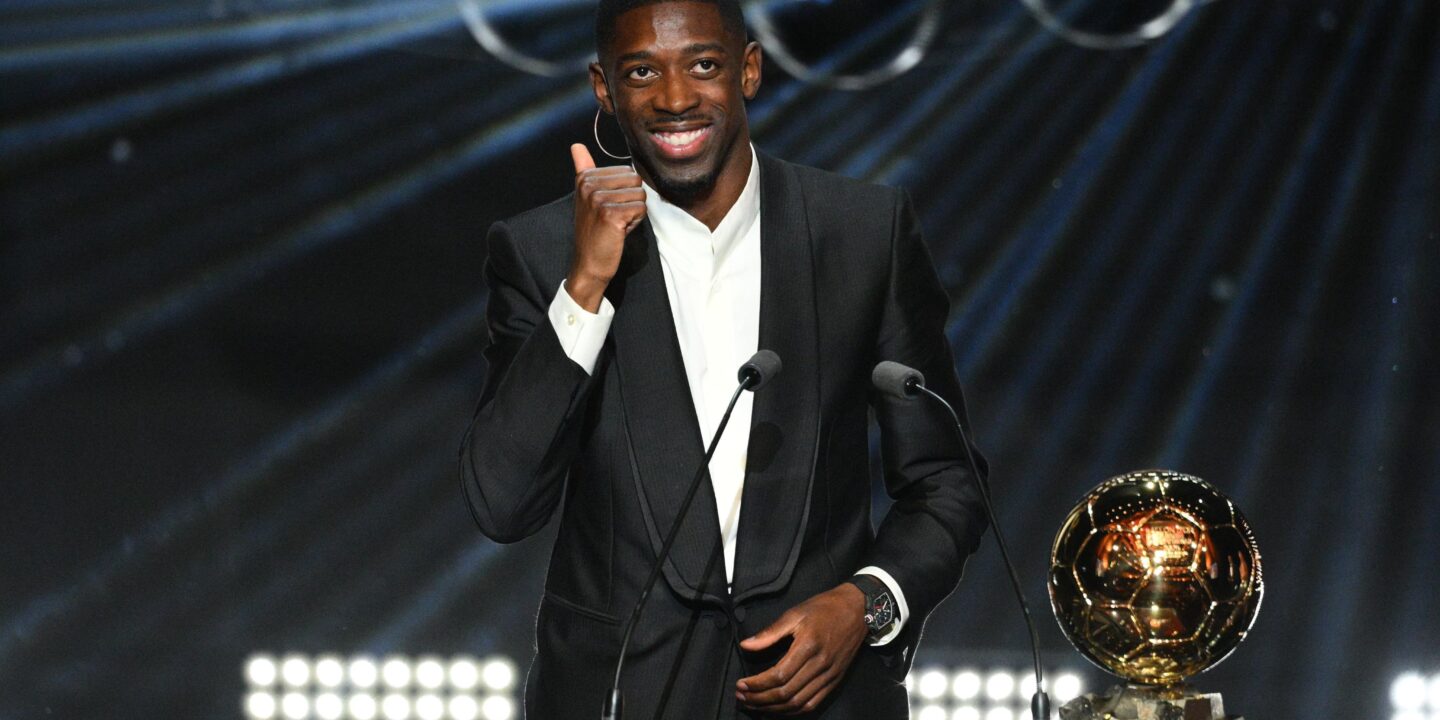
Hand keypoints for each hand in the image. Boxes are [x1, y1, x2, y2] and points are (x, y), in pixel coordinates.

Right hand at [567, 143, 644, 311]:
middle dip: (631, 200)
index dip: (624, 192)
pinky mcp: (610, 214)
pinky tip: (619, 231)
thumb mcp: (586, 197)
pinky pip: (640, 209)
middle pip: (635, 180)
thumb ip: (583, 169)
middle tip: (614, 217)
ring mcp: (598, 199)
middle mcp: (589, 185)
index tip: (608, 207)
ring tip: (616, 224)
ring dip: (634, 212)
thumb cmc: (593, 231)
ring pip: (640, 195)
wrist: (589, 264)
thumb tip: (576, 145)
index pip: (627, 171)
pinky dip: (635, 222)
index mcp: (585, 178)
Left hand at [736, 584, 867, 714]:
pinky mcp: (835, 681)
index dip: (757, 684)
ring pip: (798, 703)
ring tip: (755, 705)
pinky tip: (778, 708)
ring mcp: (829, 675)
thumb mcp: (795, 613)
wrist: (858, 610)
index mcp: (808, 646)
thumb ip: (770, 632)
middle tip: (742, 697)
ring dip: (774, 708)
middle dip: (760, 699)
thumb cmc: (825, 608)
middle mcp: (820, 664)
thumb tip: (746, 645)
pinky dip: (793, 710)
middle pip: (786, 693)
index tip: (741, 684)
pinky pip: (813, 703)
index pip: (779, 675)